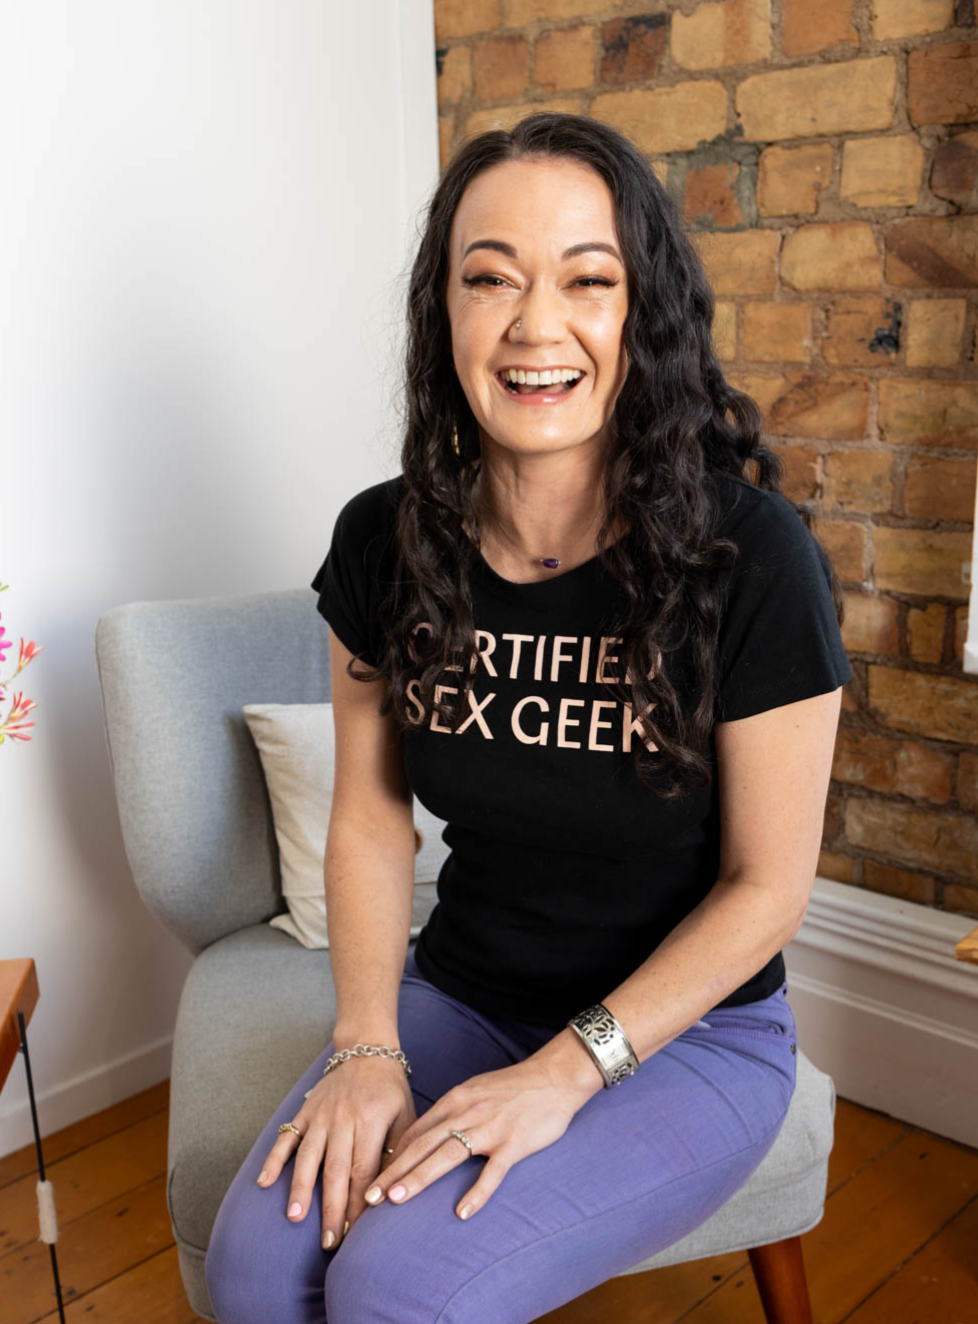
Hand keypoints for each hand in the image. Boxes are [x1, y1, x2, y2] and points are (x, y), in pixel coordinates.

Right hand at [255, 1055, 416, 1249]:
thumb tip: (390, 1192)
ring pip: (308, 1156)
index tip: (356, 1234)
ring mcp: (321, 1115)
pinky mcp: (305, 1110)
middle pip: (336, 1170)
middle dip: (332, 1208)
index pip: (364, 1172)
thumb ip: (399, 1150)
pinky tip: (264, 1183)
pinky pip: (287, 1136)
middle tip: (329, 1241)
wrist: (366, 1050)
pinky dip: (274, 1159)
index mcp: (371, 1121)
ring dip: (301, 1188)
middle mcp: (344, 1119)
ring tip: (295, 1218)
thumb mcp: (405, 1115)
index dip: (359, 1205)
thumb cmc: (390, 1090)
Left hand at [361, 1056, 582, 1221]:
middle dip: (393, 1171)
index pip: (415, 1132)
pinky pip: (493, 1172)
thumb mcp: (474, 1091)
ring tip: (396, 1200)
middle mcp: (466, 1113)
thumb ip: (451, 1111)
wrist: (554, 1077)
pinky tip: (462, 1212)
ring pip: (448, 1156)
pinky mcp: (514, 1143)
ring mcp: (490, 1129)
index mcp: (455, 1101)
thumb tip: (427, 1134)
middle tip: (370, 1196)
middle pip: (422, 1145)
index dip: (392, 1156)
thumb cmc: (514, 1088)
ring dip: (419, 1178)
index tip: (372, 1177)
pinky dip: (477, 1193)